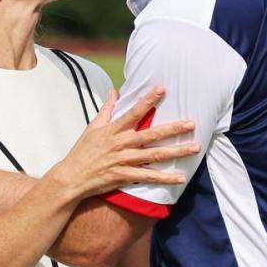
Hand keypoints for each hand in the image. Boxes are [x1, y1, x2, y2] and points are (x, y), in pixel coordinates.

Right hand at [45, 86, 196, 199]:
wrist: (71, 177)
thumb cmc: (82, 151)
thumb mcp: (92, 127)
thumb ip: (107, 109)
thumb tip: (114, 90)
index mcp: (113, 130)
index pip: (134, 111)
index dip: (148, 99)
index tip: (163, 88)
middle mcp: (120, 143)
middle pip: (151, 134)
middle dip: (173, 128)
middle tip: (192, 123)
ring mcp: (123, 160)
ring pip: (154, 155)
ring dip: (176, 151)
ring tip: (195, 148)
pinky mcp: (124, 176)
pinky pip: (148, 177)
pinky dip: (165, 178)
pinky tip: (180, 178)